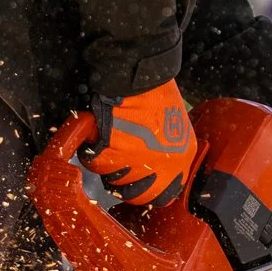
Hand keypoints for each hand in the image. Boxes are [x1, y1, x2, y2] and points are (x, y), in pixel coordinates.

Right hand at [87, 80, 194, 205]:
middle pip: (134, 194)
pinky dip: (90, 149)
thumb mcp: (176, 129)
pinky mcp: (111, 151)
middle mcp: (161, 166)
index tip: (137, 186)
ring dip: (106, 163)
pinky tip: (97, 134)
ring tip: (109, 139)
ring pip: (111, 178)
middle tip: (116, 163)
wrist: (138, 75)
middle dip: (122, 183)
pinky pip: (93, 161)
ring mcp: (135, 161)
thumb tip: (154, 172)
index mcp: (181, 160)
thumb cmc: (156, 95)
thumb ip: (168, 155)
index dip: (147, 192)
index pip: (163, 196)